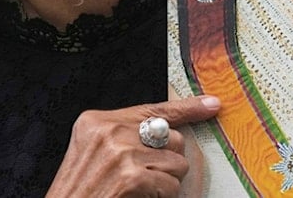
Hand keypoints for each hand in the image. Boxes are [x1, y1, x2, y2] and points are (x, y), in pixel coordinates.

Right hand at [46, 95, 219, 197]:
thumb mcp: (95, 153)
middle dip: (167, 161)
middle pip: (172, 137)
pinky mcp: (130, 176)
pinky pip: (171, 184)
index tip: (212, 104)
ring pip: (177, 162)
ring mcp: (120, 152)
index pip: (153, 109)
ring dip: (166, 182)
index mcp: (97, 121)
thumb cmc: (81, 192)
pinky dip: (163, 195)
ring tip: (140, 190)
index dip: (188, 108)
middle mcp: (109, 131)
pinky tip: (141, 197)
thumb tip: (169, 134)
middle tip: (144, 178)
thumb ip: (125, 137)